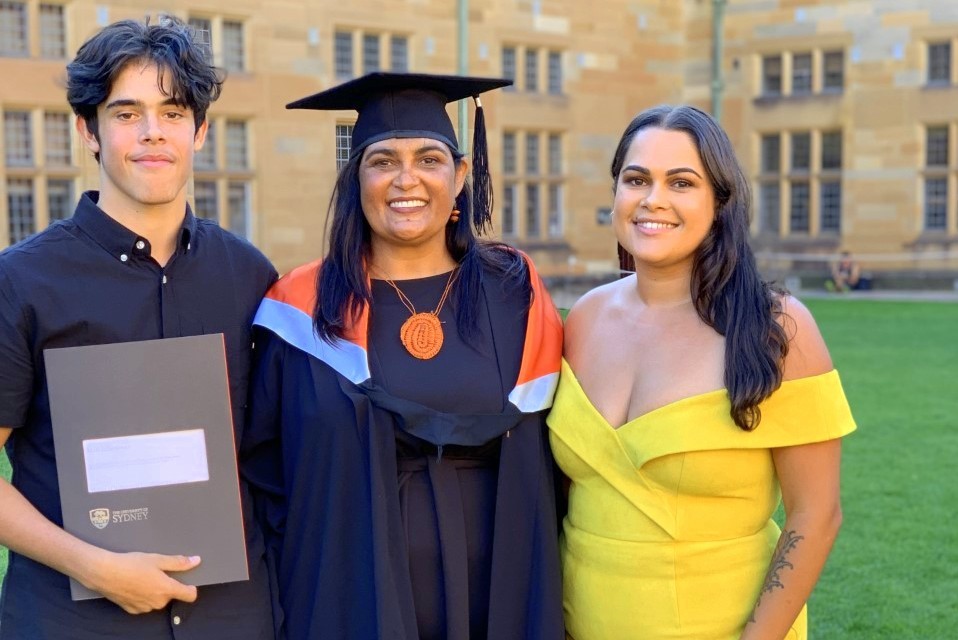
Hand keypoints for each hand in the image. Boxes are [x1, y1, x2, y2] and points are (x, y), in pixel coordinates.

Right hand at [83, 551, 200, 613]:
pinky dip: (143, 596)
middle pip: (171, 595)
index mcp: (166, 589)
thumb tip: (196, 561)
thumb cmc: (132, 564)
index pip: (189, 595)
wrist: (104, 573)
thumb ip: (178, 562)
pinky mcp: (132, 610)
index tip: (188, 582)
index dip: (191, 588)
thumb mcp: (158, 559)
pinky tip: (134, 585)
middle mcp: (158, 602)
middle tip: (157, 572)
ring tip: (143, 577)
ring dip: (155, 591)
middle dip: (167, 585)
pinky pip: (144, 604)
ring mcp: (145, 608)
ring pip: (157, 600)